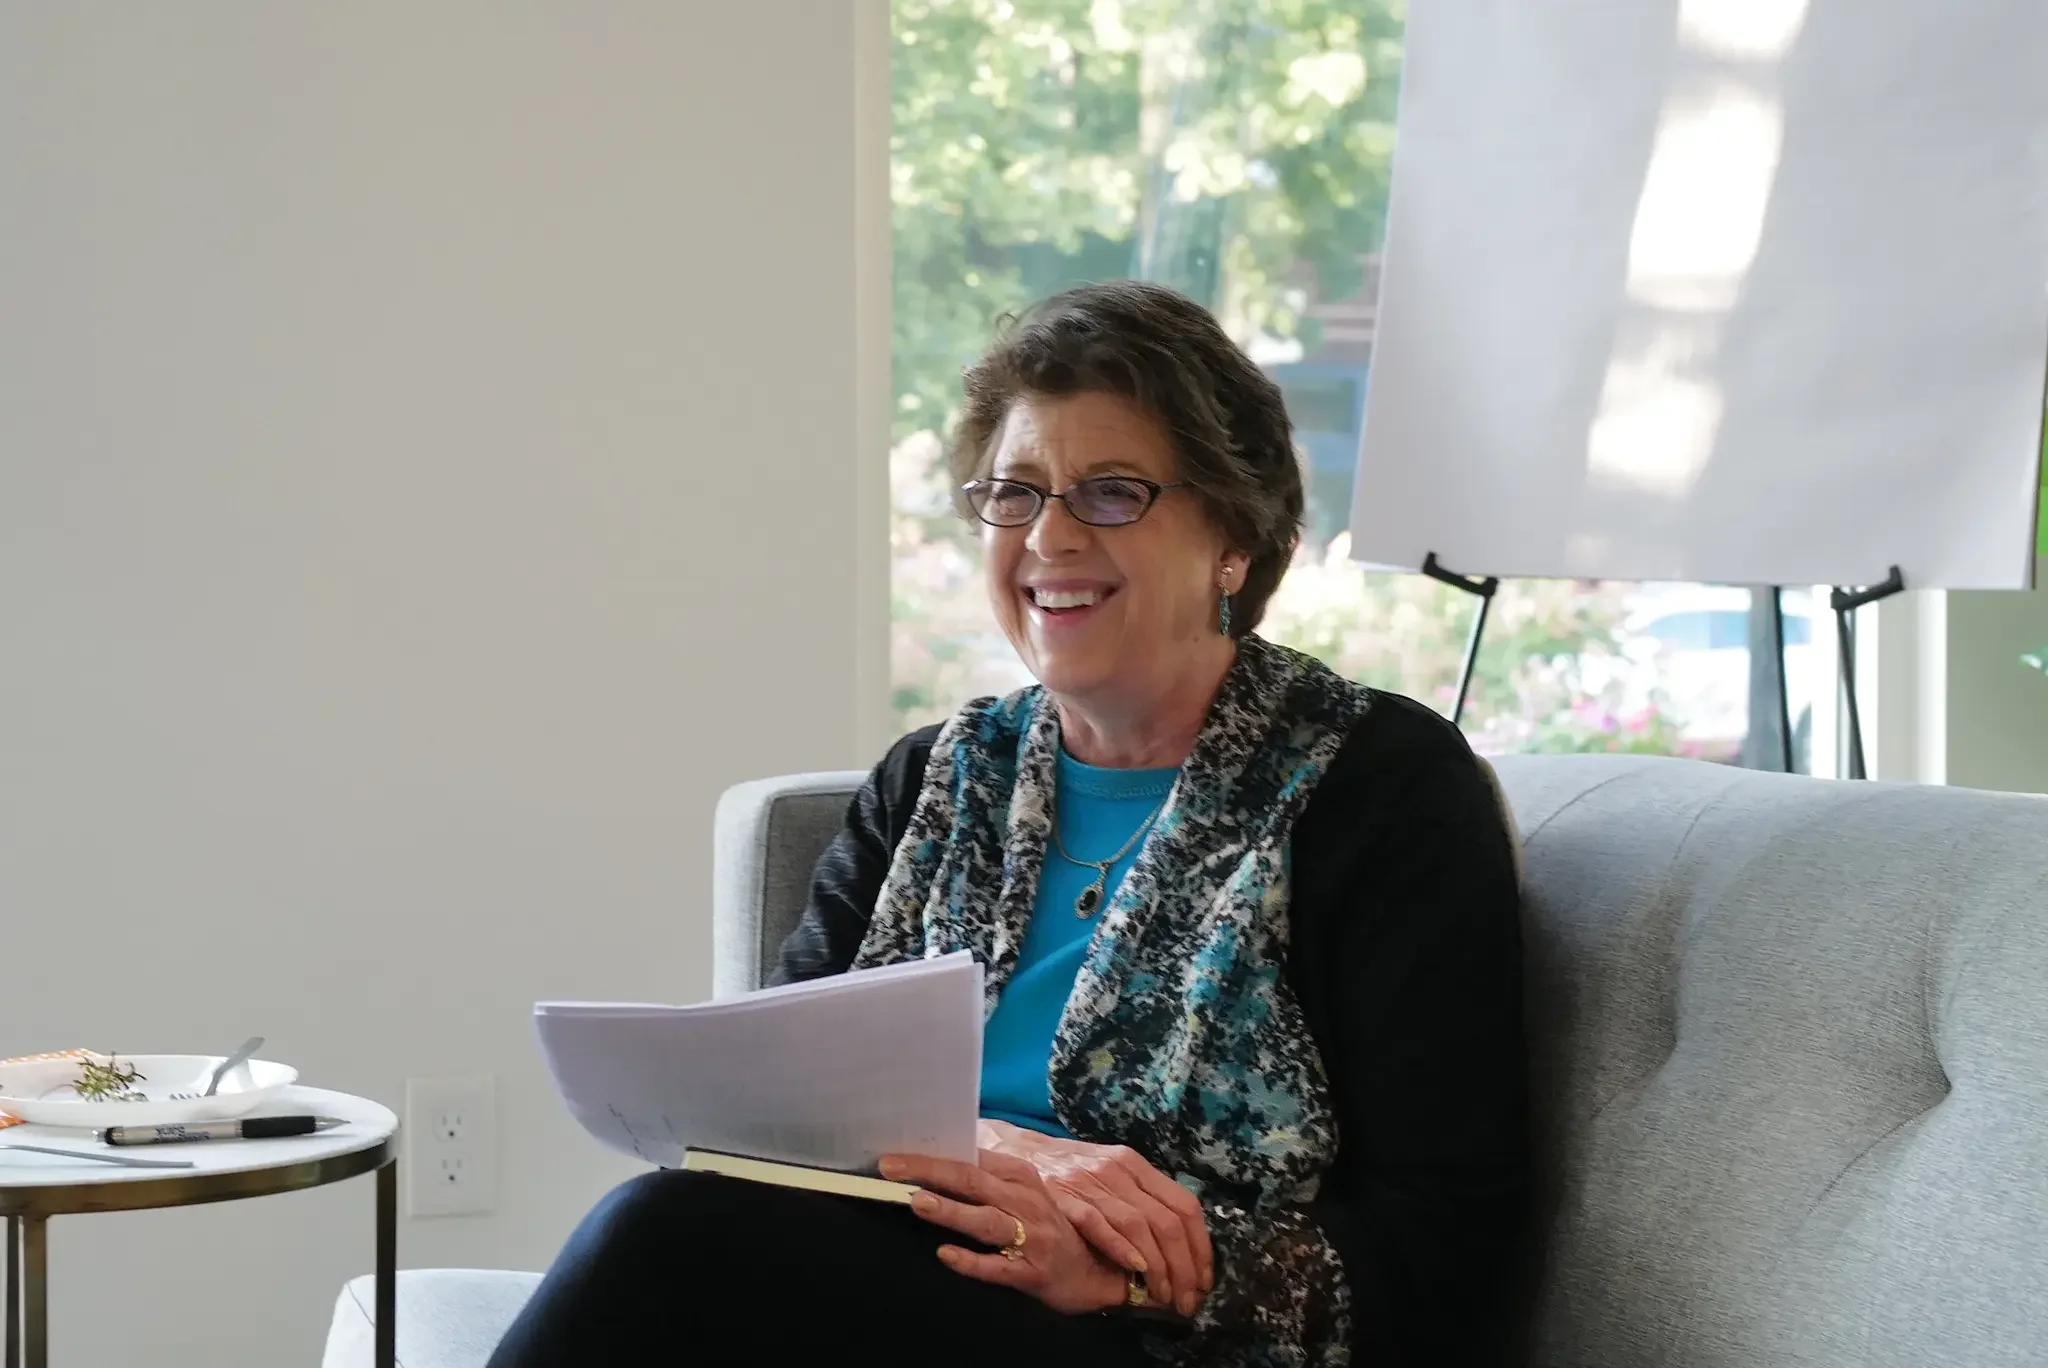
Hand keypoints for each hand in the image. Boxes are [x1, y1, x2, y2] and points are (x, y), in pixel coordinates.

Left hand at [880, 1148, 1131, 1313]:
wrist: (1100, 1271)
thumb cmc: (1051, 1228)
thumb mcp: (1024, 1193)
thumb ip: (989, 1174)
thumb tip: (948, 1150)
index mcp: (1020, 1177)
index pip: (969, 1159)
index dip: (930, 1155)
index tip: (894, 1152)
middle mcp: (1026, 1201)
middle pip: (971, 1181)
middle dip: (928, 1172)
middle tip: (890, 1168)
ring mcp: (1031, 1236)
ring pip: (985, 1220)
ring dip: (951, 1211)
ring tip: (918, 1203)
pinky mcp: (1033, 1271)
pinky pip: (997, 1267)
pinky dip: (971, 1261)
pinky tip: (946, 1255)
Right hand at [977, 1118, 1212, 1316]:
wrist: (1019, 1153)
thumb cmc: (1072, 1170)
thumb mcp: (1113, 1174)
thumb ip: (1142, 1201)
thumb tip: (1181, 1247)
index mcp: (1136, 1165)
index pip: (1185, 1206)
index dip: (1201, 1247)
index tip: (1204, 1279)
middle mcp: (1119, 1170)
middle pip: (1167, 1222)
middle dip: (1184, 1267)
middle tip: (1188, 1299)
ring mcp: (1091, 1183)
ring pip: (1139, 1226)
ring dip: (1158, 1267)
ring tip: (1165, 1295)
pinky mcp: (1064, 1197)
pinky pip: (1098, 1223)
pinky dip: (1120, 1247)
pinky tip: (1136, 1268)